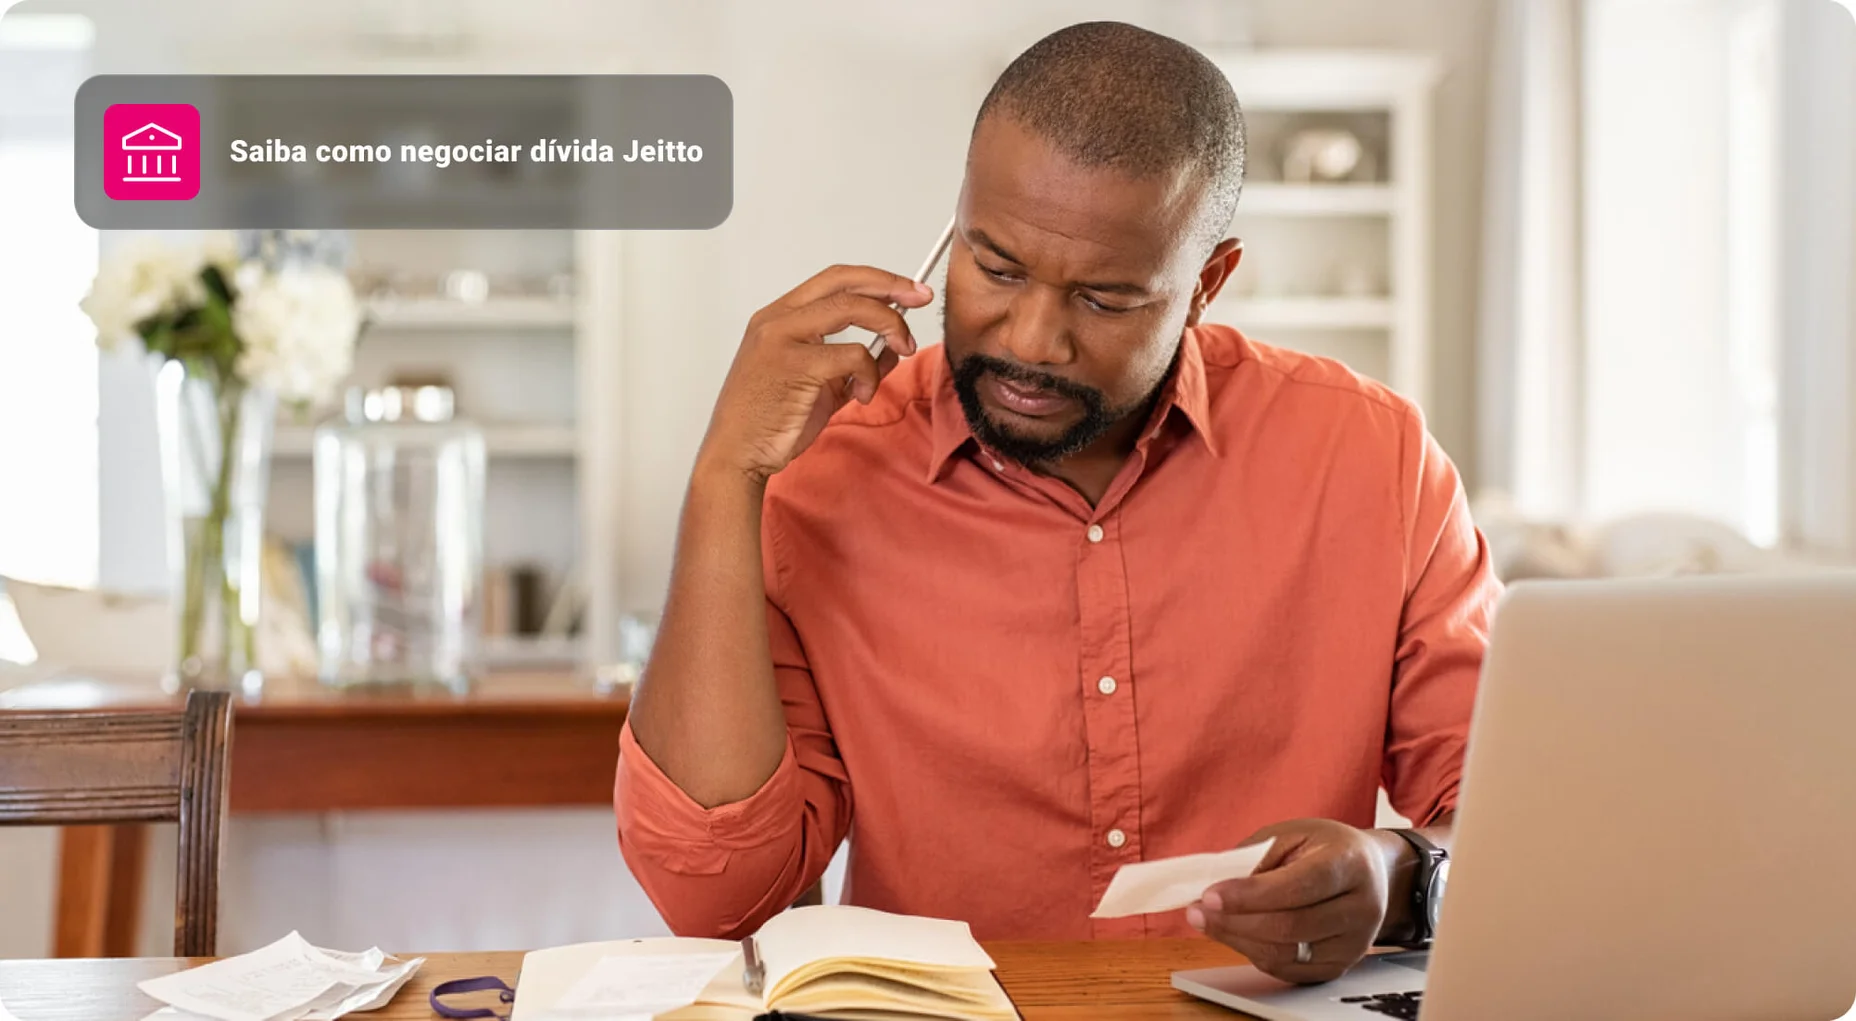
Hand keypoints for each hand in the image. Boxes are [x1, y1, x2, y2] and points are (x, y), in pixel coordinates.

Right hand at [697, 265, 933, 483]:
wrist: (737, 455)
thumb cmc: (770, 422)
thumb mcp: (820, 386)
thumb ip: (853, 364)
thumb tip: (891, 347)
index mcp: (779, 318)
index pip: (834, 281)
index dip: (876, 280)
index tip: (908, 290)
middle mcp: (777, 320)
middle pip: (845, 283)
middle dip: (891, 286)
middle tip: (920, 299)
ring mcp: (783, 339)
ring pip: (852, 309)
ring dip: (889, 327)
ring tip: (901, 350)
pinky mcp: (795, 364)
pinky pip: (853, 355)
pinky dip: (870, 373)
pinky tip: (862, 395)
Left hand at [1187, 819, 1395, 983]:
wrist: (1370, 873)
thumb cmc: (1324, 849)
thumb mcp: (1290, 835)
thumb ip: (1254, 858)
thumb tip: (1213, 887)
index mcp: (1350, 864)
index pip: (1298, 886)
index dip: (1249, 894)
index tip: (1209, 894)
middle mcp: (1361, 907)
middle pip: (1290, 926)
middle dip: (1234, 920)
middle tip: (1197, 910)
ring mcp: (1354, 943)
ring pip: (1285, 952)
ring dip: (1236, 939)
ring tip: (1206, 921)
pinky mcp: (1339, 966)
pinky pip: (1287, 968)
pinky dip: (1252, 952)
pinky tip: (1233, 933)